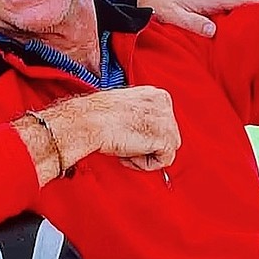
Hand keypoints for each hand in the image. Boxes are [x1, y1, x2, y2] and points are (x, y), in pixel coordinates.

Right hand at [44, 86, 180, 171]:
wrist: (89, 120)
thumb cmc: (97, 114)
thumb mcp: (125, 107)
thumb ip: (140, 114)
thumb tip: (142, 127)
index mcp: (156, 94)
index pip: (163, 121)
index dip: (146, 133)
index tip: (131, 135)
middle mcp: (164, 105)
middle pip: (168, 135)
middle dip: (148, 145)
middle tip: (126, 144)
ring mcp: (167, 122)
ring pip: (167, 149)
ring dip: (146, 155)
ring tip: (126, 148)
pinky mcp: (165, 139)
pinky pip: (164, 161)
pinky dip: (145, 164)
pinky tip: (129, 154)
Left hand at [137, 0, 258, 36]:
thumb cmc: (159, 6)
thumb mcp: (173, 15)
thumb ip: (191, 22)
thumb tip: (213, 31)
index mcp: (208, 0)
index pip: (238, 0)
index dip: (257, 3)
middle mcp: (213, 2)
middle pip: (241, 5)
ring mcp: (210, 8)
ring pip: (234, 13)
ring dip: (248, 19)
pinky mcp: (205, 15)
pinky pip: (225, 19)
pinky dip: (236, 24)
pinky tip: (242, 37)